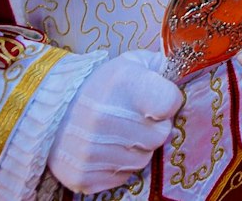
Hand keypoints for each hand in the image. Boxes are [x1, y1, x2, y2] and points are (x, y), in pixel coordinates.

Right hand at [46, 51, 182, 193]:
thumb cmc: (100, 85)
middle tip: (135, 117)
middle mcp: (104, 117)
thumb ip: (163, 68)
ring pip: (143, 159)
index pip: (171, 102)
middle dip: (154, 127)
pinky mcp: (84, 177)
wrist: (51, 109)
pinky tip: (105, 148)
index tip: (158, 100)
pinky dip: (119, 166)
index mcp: (122, 83)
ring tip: (117, 132)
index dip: (169, 102)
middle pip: (160, 135)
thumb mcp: (131, 64)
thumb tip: (189, 74)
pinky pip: (123, 177)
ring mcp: (92, 151)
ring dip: (137, 148)